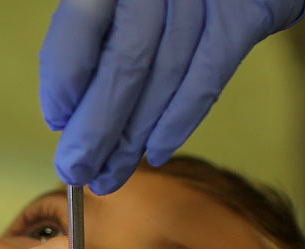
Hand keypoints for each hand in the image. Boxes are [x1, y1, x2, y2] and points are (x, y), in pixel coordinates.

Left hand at [40, 0, 304, 192]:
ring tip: (107, 176)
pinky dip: (179, 120)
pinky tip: (154, 152)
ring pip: (165, 78)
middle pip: (125, 64)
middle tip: (76, 172)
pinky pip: (209, 76)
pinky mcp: (247, 10)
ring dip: (132, 138)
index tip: (57, 120)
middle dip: (96, 131)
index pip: (81, 25)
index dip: (64, 80)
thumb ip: (86, 32)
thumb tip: (66, 109)